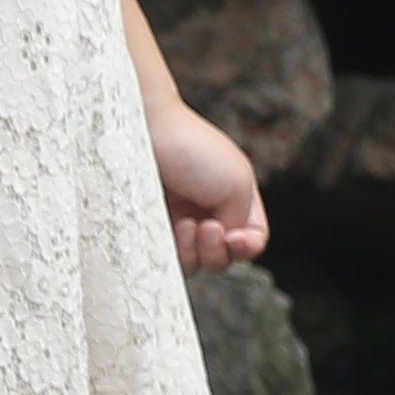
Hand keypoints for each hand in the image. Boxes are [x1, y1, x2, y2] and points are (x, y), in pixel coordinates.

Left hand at [151, 99, 269, 273]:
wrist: (141, 132)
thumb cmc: (191, 150)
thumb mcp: (238, 183)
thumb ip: (242, 222)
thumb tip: (224, 241)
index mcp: (236, 197)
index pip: (252, 239)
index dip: (247, 246)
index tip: (234, 236)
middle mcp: (208, 211)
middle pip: (224, 257)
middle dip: (218, 250)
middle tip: (208, 227)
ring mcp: (177, 221)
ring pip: (195, 262)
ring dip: (196, 251)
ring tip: (185, 225)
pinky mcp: (150, 227)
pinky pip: (166, 258)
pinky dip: (173, 252)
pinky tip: (171, 227)